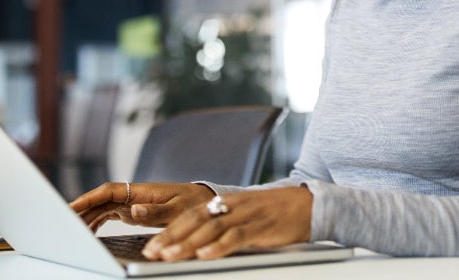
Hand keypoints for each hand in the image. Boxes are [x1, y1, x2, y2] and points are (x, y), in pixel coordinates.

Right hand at [70, 181, 213, 230]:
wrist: (203, 201)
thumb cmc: (193, 204)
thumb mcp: (178, 211)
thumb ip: (156, 212)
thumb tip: (132, 210)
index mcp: (141, 191)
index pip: (108, 191)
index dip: (88, 198)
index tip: (71, 207)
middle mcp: (133, 194)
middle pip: (100, 200)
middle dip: (81, 210)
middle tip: (62, 223)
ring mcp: (131, 202)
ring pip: (102, 207)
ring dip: (87, 217)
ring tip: (72, 232)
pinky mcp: (133, 210)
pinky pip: (108, 214)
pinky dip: (96, 222)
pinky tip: (88, 232)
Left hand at [142, 186, 312, 261]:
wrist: (307, 203)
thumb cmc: (273, 213)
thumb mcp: (243, 216)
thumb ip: (222, 226)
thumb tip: (196, 246)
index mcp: (224, 202)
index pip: (190, 215)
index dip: (169, 230)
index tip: (151, 245)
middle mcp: (231, 205)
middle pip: (194, 220)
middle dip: (171, 237)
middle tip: (151, 252)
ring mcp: (245, 215)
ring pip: (210, 228)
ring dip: (187, 243)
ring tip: (169, 256)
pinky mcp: (260, 226)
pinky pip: (236, 236)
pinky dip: (219, 246)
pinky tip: (205, 255)